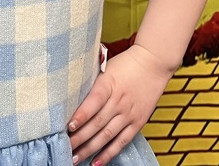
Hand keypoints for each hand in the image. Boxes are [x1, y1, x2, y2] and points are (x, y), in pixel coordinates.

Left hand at [67, 44, 173, 164]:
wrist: (153, 63)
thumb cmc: (126, 64)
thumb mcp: (106, 69)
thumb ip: (92, 85)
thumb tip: (72, 100)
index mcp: (109, 84)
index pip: (94, 102)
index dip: (81, 115)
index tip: (68, 127)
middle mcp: (119, 101)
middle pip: (97, 123)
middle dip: (79, 138)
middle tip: (64, 149)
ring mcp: (129, 113)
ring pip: (107, 135)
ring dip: (90, 149)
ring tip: (75, 159)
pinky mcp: (138, 122)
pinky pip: (122, 141)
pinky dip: (109, 153)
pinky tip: (96, 162)